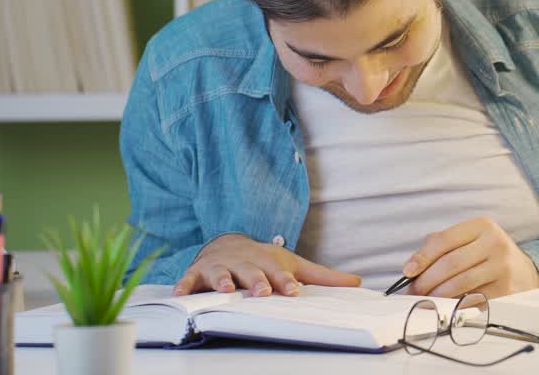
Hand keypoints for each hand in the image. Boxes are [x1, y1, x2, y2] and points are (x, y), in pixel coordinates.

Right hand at [173, 233, 360, 296]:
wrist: (229, 242)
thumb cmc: (263, 259)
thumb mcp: (293, 264)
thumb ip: (323, 276)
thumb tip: (357, 282)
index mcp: (268, 262)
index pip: (279, 273)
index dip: (286, 281)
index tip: (293, 290)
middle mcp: (245, 262)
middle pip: (252, 272)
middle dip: (257, 280)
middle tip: (263, 290)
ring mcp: (221, 267)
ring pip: (222, 273)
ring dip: (224, 280)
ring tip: (227, 288)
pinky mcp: (199, 273)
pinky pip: (190, 279)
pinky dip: (184, 285)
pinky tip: (181, 294)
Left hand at [404, 216, 538, 298]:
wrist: (524, 272)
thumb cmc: (486, 254)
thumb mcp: (469, 239)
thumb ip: (440, 245)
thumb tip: (411, 268)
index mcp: (482, 226)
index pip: (444, 240)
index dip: (422, 257)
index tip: (407, 271)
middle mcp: (495, 244)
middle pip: (450, 264)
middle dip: (426, 281)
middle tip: (412, 291)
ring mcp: (503, 269)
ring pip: (459, 285)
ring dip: (436, 296)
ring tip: (424, 300)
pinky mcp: (506, 291)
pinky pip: (471, 301)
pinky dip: (453, 306)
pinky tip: (444, 306)